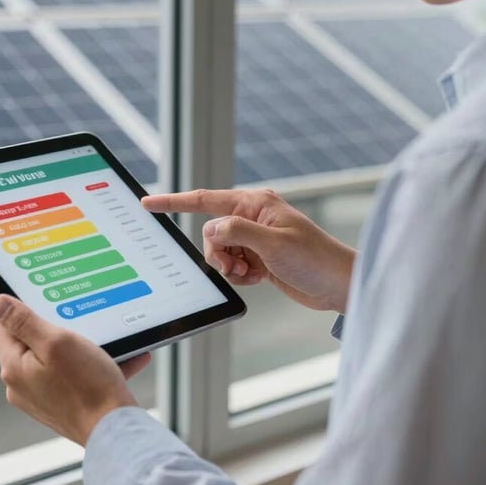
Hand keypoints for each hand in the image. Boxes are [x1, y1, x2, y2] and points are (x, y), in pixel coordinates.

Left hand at [0, 295, 149, 445]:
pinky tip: (115, 359)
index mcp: (14, 368)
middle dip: (55, 328)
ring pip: (54, 358)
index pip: (4, 326)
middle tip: (78, 323)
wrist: (115, 429)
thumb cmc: (88, 386)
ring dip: (77, 346)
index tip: (49, 304)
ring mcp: (41, 397)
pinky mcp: (60, 405)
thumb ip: (24, 321)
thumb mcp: (56, 342)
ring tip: (101, 344)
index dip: (25, 310)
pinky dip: (90, 365)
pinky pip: (71, 376)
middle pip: (30, 342)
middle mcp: (22, 385)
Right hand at [142, 188, 353, 312]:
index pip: (205, 200)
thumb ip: (237, 232)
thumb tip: (211, 230)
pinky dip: (240, 275)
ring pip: (219, 251)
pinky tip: (259, 278)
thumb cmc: (314, 259)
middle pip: (211, 233)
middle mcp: (252, 217)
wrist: (337, 284)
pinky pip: (232, 265)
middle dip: (217, 254)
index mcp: (255, 203)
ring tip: (252, 274)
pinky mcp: (258, 256)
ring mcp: (255, 237)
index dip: (174, 201)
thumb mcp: (273, 244)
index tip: (148, 202)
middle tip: (237, 267)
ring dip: (229, 267)